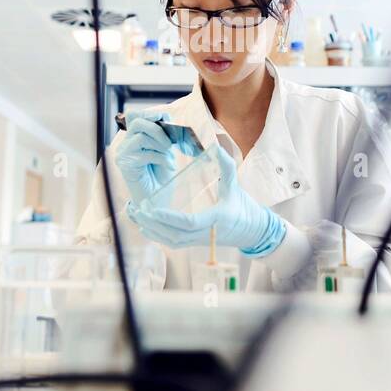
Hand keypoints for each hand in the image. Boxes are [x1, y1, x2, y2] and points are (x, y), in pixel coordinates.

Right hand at [114, 109, 199, 203]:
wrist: (156, 200)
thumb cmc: (161, 175)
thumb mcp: (164, 149)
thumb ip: (162, 134)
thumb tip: (166, 118)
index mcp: (133, 137)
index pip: (134, 115)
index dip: (151, 113)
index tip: (167, 121)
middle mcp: (125, 143)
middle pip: (136, 121)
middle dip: (157, 129)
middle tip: (169, 144)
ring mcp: (123, 153)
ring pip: (141, 136)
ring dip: (161, 145)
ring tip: (169, 157)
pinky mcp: (125, 164)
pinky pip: (145, 153)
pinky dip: (161, 158)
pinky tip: (168, 166)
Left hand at [126, 145, 285, 257]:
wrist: (252, 230)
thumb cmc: (243, 206)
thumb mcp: (235, 184)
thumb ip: (226, 166)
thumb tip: (216, 146)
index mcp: (216, 218)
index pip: (189, 222)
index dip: (170, 218)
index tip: (153, 209)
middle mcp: (205, 233)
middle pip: (174, 235)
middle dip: (154, 224)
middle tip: (138, 209)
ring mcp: (199, 240)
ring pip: (171, 242)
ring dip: (152, 231)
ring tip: (137, 216)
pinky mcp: (195, 243)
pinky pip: (173, 244)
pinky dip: (158, 237)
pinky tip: (145, 226)